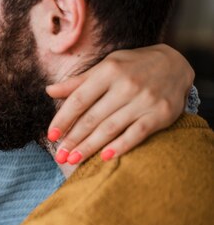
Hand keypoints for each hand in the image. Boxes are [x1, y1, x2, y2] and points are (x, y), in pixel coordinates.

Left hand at [46, 43, 193, 163]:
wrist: (175, 64)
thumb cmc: (132, 66)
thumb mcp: (105, 66)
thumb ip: (78, 82)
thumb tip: (49, 91)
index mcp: (109, 71)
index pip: (79, 99)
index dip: (63, 119)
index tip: (51, 135)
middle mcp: (126, 85)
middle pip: (93, 117)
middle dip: (73, 139)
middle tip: (59, 156)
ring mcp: (144, 100)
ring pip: (111, 128)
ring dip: (90, 146)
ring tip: (74, 159)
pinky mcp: (160, 114)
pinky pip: (136, 134)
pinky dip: (120, 146)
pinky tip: (104, 157)